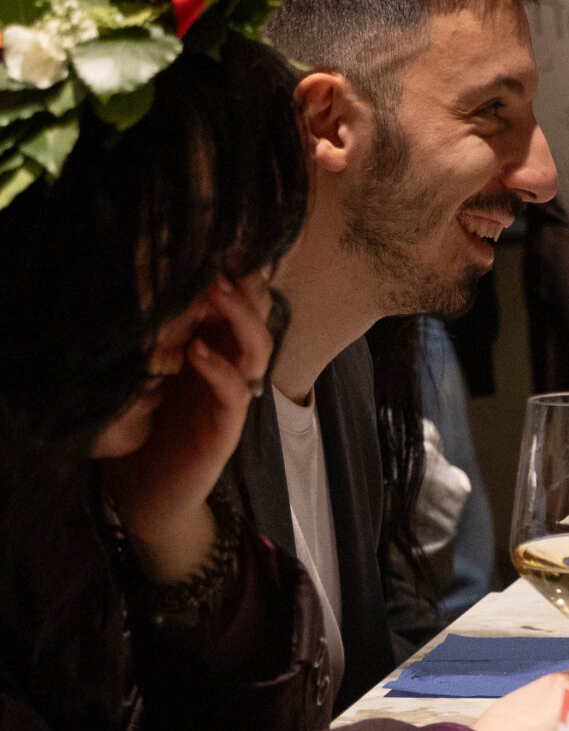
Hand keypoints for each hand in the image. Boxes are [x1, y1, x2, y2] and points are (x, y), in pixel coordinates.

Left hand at [102, 272, 275, 581]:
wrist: (148, 489)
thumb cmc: (144, 424)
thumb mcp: (145, 366)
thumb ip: (156, 331)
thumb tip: (145, 278)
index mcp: (218, 346)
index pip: (242, 301)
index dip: (238, 271)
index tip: (222, 241)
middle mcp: (232, 366)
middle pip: (260, 317)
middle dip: (245, 286)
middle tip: (222, 260)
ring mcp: (233, 396)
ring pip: (256, 350)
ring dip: (240, 318)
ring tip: (215, 292)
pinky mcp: (226, 428)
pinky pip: (235, 392)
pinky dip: (219, 369)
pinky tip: (197, 351)